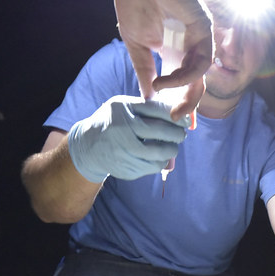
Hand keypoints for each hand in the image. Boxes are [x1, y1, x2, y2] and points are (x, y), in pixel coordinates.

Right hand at [66, 96, 188, 182]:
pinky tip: (160, 157)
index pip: (156, 110)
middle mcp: (122, 129)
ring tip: (172, 147)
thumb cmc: (112, 122)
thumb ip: (146, 106)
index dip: (176, 116)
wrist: (88, 147)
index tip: (186, 121)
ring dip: (171, 150)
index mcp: (123, 109)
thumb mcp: (122, 107)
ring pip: (159, 153)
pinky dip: (161, 162)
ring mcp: (123, 151)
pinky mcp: (126, 168)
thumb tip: (178, 111)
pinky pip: (153, 167)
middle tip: (182, 135)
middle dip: (177, 134)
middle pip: (160, 131)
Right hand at [113, 0, 212, 120]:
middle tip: (176, 122)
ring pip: (201, 78)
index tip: (176, 123)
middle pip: (195, 85)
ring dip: (185, 95)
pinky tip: (164, 81)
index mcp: (174, 52)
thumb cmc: (136, 3)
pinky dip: (182, 77)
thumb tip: (148, 98)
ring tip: (164, 99)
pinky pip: (199, 63)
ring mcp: (198, 40)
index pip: (183, 83)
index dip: (181, 103)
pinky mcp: (204, 30)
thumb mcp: (137, 44)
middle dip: (188, 107)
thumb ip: (144, 71)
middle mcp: (189, 48)